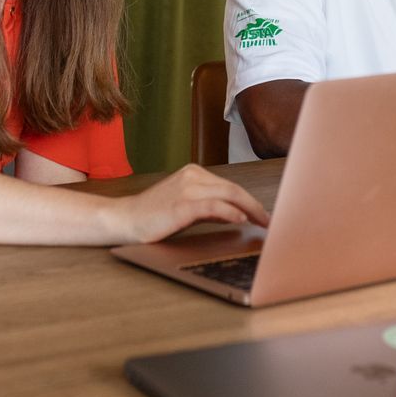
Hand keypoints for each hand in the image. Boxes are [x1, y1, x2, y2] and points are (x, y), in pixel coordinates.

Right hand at [114, 164, 270, 243]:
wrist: (125, 220)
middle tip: (270, 221)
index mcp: (194, 173)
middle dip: (256, 206)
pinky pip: (214, 206)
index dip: (251, 201)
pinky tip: (241, 220)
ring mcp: (187, 188)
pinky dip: (231, 212)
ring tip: (262, 223)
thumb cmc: (154, 216)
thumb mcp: (186, 206)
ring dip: (251, 210)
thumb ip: (210, 207)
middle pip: (235, 189)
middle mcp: (193, 176)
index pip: (231, 186)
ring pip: (229, 195)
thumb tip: (236, 214)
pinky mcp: (182, 204)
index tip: (263, 215)